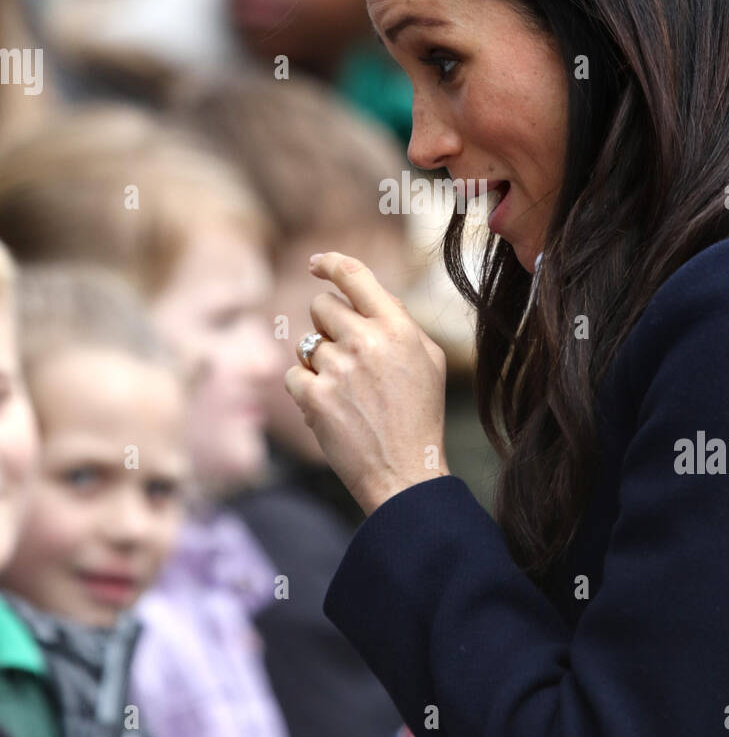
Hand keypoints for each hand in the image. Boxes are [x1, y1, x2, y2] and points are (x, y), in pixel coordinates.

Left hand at [284, 252, 449, 515]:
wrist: (405, 472)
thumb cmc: (419, 416)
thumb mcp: (428, 360)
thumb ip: (399, 321)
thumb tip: (368, 295)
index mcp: (397, 327)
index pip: (354, 275)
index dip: (330, 263)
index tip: (316, 264)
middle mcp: (366, 341)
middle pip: (321, 306)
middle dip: (328, 326)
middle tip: (346, 356)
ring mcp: (337, 369)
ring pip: (305, 344)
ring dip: (318, 363)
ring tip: (346, 392)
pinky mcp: (314, 396)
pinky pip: (293, 375)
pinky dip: (305, 390)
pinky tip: (331, 408)